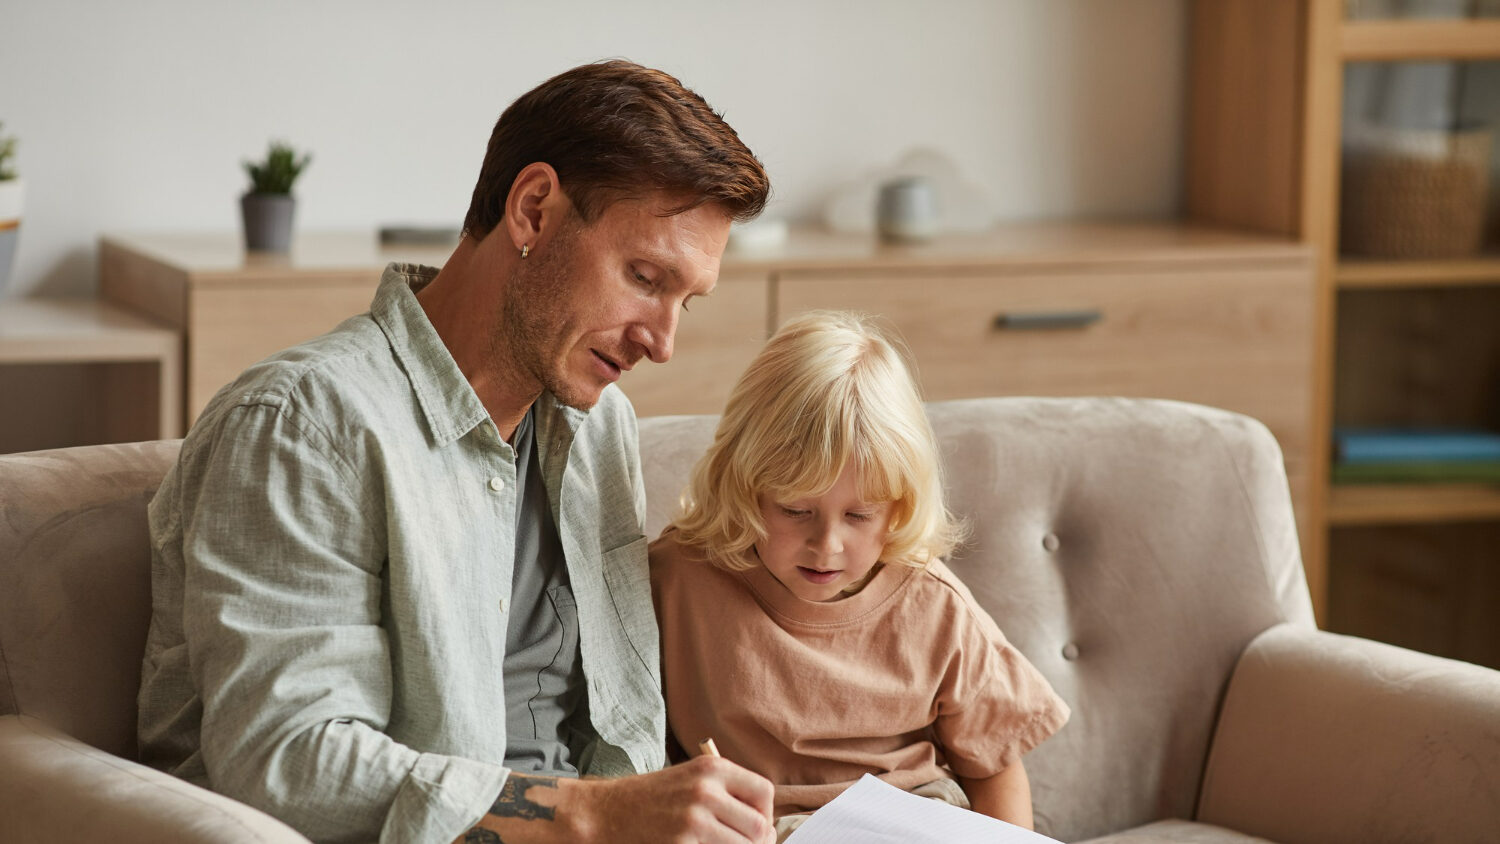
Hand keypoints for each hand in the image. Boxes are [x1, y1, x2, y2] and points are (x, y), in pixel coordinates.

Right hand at [463, 758, 774, 843]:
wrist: (603, 814)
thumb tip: (763, 823)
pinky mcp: (682, 843)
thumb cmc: (648, 799)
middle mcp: (707, 790)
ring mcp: (695, 818)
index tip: (757, 829)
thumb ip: (724, 793)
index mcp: (713, 768)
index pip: (764, 793)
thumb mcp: (689, 780)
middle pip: (759, 827)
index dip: (766, 816)